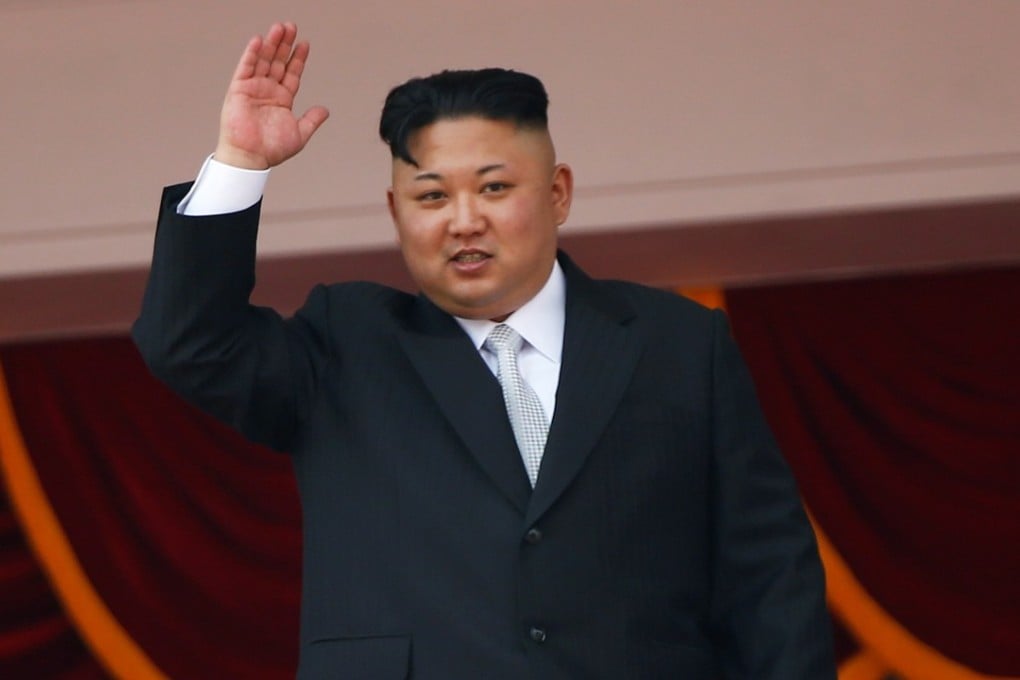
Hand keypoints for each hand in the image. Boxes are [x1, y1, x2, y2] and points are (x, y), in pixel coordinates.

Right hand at [214, 22, 329, 169]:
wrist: (251, 158)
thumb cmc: (272, 150)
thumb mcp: (300, 134)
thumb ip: (312, 120)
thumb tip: (325, 110)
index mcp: (282, 100)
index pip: (292, 73)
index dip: (298, 59)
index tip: (305, 44)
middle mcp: (268, 91)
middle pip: (278, 62)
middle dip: (285, 45)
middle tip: (291, 27)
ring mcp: (253, 89)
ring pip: (263, 61)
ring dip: (271, 44)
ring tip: (279, 28)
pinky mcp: (239, 90)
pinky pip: (245, 68)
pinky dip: (251, 54)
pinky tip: (258, 41)